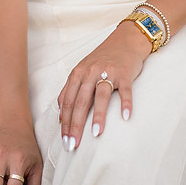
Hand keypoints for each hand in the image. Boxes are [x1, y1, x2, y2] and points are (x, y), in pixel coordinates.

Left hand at [57, 23, 151, 151]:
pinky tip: (125, 117)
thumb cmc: (102, 59)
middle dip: (75, 124)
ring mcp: (108, 72)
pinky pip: (125, 90)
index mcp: (77, 73)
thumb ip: (71, 89)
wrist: (125, 40)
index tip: (64, 140)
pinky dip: (125, 103)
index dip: (64, 122)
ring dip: (98, 115)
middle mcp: (90, 72)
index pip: (67, 101)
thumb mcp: (82, 70)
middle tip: (73, 144)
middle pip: (80, 101)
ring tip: (96, 133)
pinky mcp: (124, 73)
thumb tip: (60, 112)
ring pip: (100, 95)